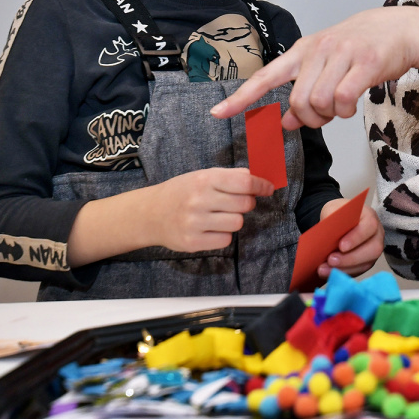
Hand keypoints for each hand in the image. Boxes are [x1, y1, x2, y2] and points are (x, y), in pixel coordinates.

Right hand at [143, 167, 274, 253]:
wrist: (150, 214)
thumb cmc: (182, 192)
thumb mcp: (202, 176)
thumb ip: (229, 177)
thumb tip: (258, 179)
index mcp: (204, 179)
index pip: (244, 181)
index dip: (260, 185)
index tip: (267, 188)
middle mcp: (199, 200)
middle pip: (244, 204)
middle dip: (245, 203)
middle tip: (235, 203)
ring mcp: (195, 222)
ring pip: (237, 223)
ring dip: (234, 219)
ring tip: (220, 216)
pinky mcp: (193, 242)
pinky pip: (226, 240)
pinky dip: (223, 234)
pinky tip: (211, 228)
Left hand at [211, 7, 418, 129]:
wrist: (398, 29)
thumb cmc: (358, 49)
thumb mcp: (325, 66)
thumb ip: (302, 91)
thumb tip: (282, 122)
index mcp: (303, 51)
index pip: (265, 77)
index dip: (242, 97)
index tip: (218, 113)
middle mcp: (318, 50)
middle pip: (298, 102)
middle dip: (310, 119)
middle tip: (324, 115)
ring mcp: (341, 54)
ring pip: (320, 103)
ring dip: (331, 115)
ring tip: (342, 105)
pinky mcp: (366, 63)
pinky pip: (344, 100)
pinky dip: (346, 110)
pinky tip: (353, 104)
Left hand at [317, 196, 384, 278]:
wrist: (337, 223)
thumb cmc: (337, 214)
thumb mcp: (332, 210)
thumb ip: (330, 220)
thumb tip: (326, 237)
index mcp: (370, 217)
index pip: (370, 226)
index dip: (357, 237)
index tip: (341, 246)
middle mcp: (377, 234)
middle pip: (373, 249)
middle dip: (351, 258)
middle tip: (331, 260)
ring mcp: (373, 250)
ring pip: (366, 263)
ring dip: (344, 268)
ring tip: (324, 269)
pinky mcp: (366, 262)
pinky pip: (359, 271)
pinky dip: (343, 273)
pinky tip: (328, 273)